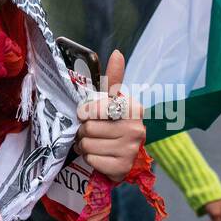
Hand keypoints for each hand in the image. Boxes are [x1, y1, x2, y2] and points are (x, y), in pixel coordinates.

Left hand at [73, 49, 144, 182]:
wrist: (127, 155)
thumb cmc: (116, 122)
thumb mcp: (115, 100)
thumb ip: (114, 79)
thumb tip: (117, 53)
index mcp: (133, 108)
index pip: (95, 107)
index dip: (85, 111)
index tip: (87, 114)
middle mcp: (136, 129)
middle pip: (89, 127)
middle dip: (84, 130)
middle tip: (91, 132)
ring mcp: (130, 150)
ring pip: (88, 144)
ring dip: (85, 145)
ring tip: (94, 143)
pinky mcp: (122, 168)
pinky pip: (92, 160)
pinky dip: (90, 158)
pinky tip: (99, 155)